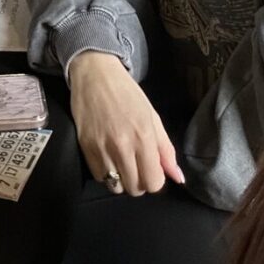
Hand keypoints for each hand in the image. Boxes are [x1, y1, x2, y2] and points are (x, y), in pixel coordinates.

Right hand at [68, 52, 184, 195]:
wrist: (95, 74)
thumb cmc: (127, 94)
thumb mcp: (153, 118)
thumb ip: (166, 150)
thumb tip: (178, 177)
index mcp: (144, 137)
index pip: (154, 183)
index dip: (155, 179)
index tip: (151, 168)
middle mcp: (123, 146)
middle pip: (135, 188)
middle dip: (139, 181)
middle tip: (137, 165)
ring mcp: (102, 148)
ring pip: (116, 187)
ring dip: (122, 179)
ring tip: (121, 162)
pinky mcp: (85, 148)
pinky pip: (99, 177)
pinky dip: (106, 173)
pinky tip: (108, 158)